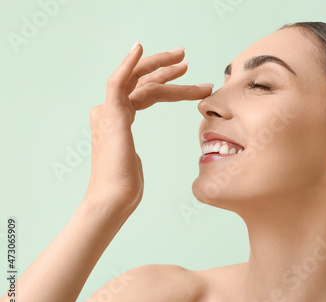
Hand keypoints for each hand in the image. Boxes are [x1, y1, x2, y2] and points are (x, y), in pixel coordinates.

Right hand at [83, 41, 212, 218]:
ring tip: (185, 60)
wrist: (114, 199)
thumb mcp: (133, 163)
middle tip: (185, 57)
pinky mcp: (110, 115)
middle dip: (163, 67)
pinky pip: (118, 82)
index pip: (144, 93)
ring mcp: (108, 112)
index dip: (166, 83)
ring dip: (162, 68)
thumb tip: (134, 155)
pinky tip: (140, 48)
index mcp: (118, 122)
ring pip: (139, 81)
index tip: (185, 75)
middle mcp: (110, 112)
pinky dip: (128, 63)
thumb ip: (132, 151)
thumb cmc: (125, 188)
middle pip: (141, 82)